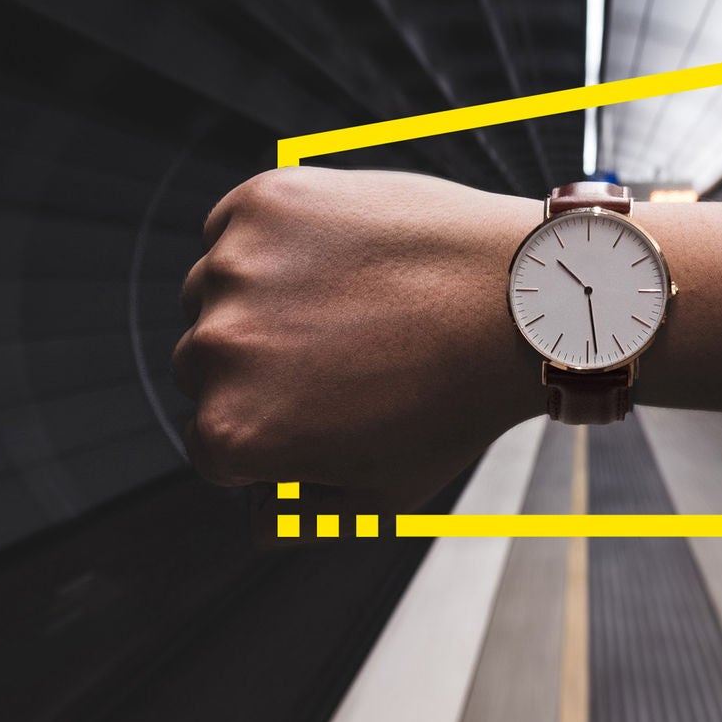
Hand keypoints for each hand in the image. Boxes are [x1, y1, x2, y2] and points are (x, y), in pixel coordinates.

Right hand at [174, 166, 542, 510]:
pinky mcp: (263, 203)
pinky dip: (269, 241)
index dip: (268, 433)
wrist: (519, 299)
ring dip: (256, 300)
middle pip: (203, 367)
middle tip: (339, 355)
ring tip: (344, 303)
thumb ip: (305, 514)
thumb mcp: (384, 491)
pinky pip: (233, 228)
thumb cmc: (458, 398)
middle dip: (258, 367)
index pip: (211, 445)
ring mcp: (236, 269)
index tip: (317, 411)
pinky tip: (335, 257)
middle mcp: (216, 352)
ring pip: (212, 293)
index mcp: (233, 434)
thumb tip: (261, 518)